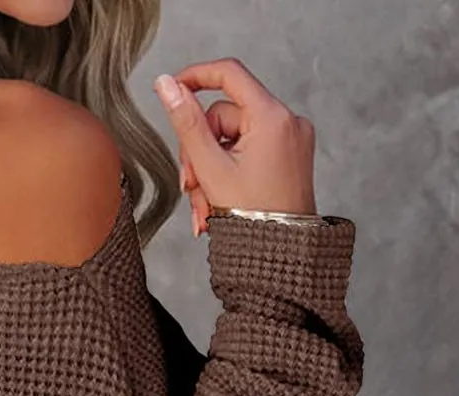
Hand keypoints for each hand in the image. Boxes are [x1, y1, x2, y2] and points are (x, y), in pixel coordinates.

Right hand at [153, 59, 319, 238]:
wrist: (282, 259)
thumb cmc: (253, 220)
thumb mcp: (210, 169)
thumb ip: (186, 123)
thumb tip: (166, 84)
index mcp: (271, 118)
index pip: (229, 74)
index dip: (196, 76)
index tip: (173, 89)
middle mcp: (287, 122)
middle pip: (225, 117)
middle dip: (200, 152)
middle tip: (189, 185)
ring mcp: (292, 140)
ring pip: (233, 140)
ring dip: (210, 171)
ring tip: (204, 208)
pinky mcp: (290, 156)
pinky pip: (249, 152)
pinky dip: (229, 174)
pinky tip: (219, 203)